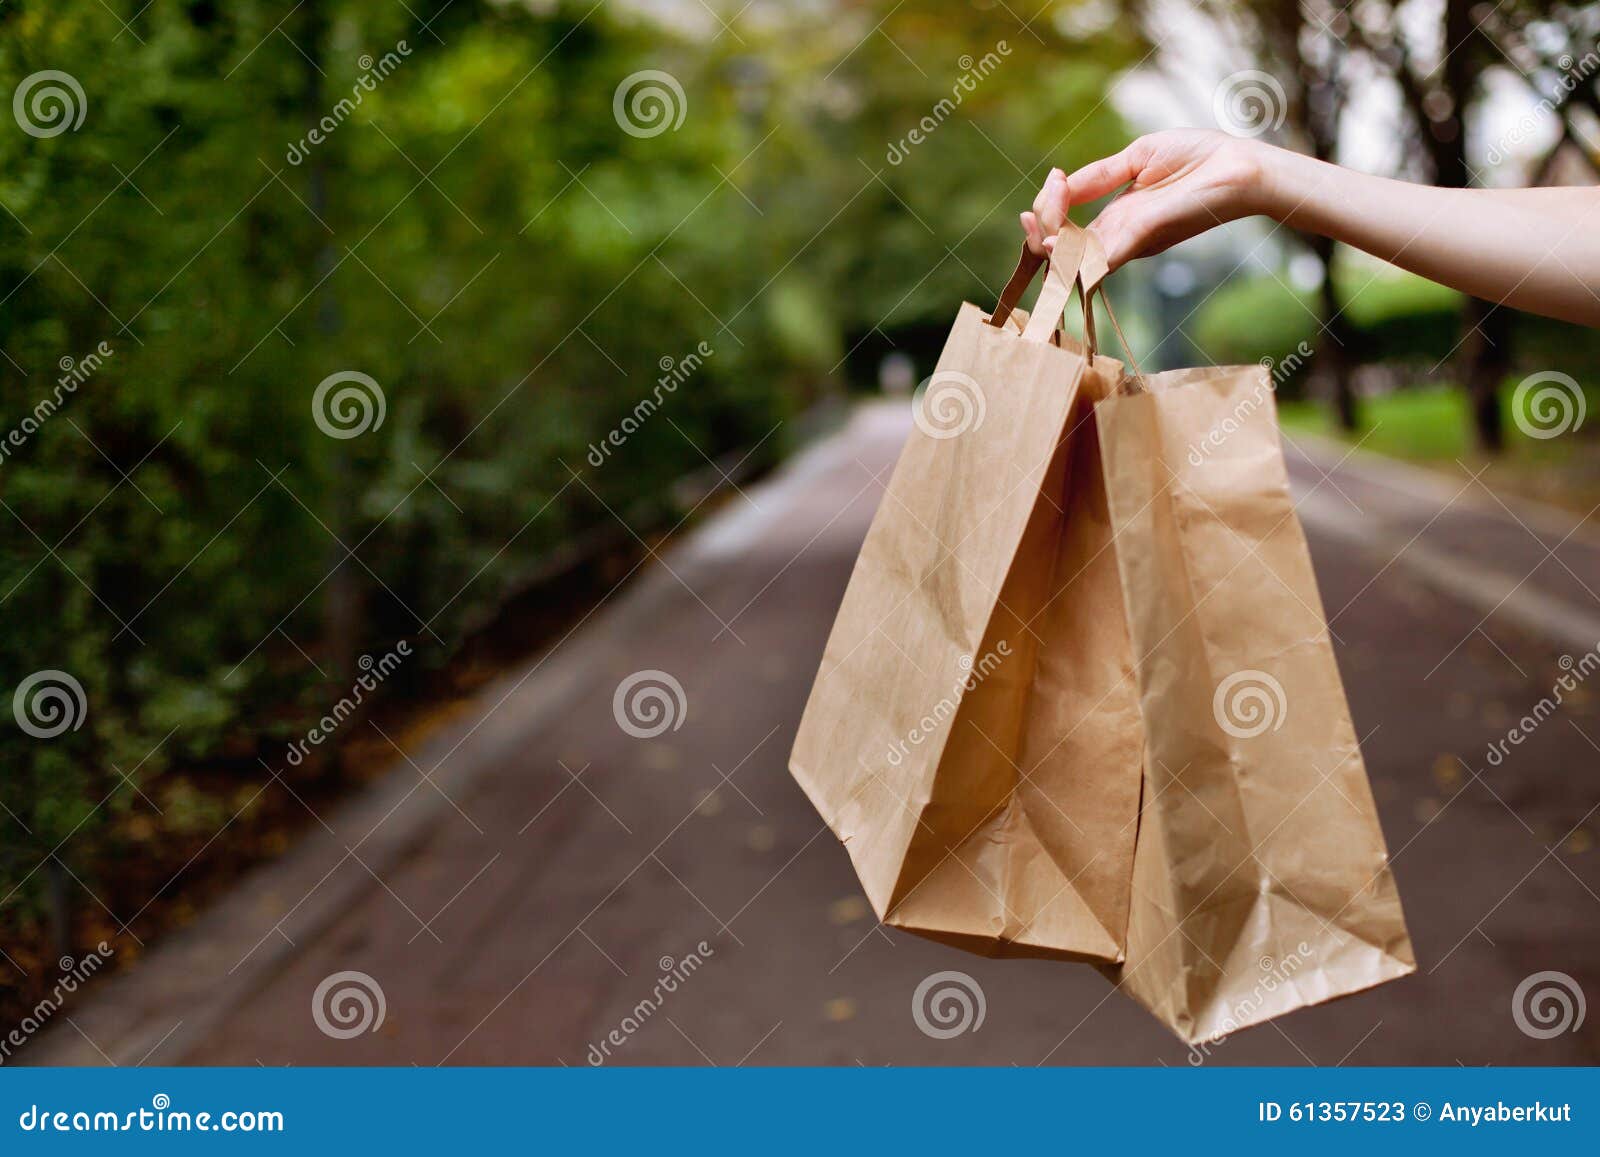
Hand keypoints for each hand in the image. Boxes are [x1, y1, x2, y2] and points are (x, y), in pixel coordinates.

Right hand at [1021, 130, 1276, 270]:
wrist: (1242, 166)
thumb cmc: (1201, 157)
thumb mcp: (1139, 156)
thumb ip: (1099, 175)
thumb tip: (1060, 182)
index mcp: (1120, 217)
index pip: (1069, 225)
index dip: (1049, 210)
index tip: (1052, 181)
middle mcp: (1122, 236)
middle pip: (1065, 247)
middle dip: (1039, 232)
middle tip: (1029, 214)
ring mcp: (1131, 241)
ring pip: (1076, 258)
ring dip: (1048, 248)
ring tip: (1034, 230)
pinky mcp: (1143, 237)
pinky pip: (1099, 257)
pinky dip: (1072, 256)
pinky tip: (1050, 244)